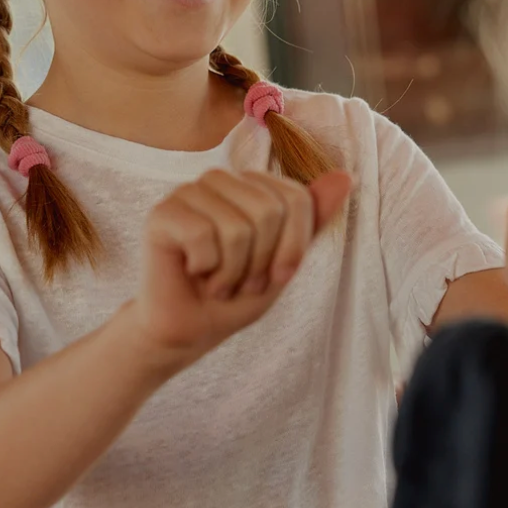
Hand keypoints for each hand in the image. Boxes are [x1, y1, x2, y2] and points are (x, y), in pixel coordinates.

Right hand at [131, 170, 350, 369]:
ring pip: (237, 227)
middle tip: (240, 281)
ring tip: (218, 281)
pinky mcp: (162, 213)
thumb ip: (311, 220)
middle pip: (268, 211)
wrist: (190, 330)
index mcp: (251, 185)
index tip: (273, 275)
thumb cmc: (236, 295)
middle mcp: (219, 180)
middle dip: (261, 262)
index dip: (292, 248)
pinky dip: (206, 269)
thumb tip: (345, 177)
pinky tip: (194, 273)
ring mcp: (188, 192)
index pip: (296, 199)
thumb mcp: (285, 261)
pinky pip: (202, 236)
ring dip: (233, 272)